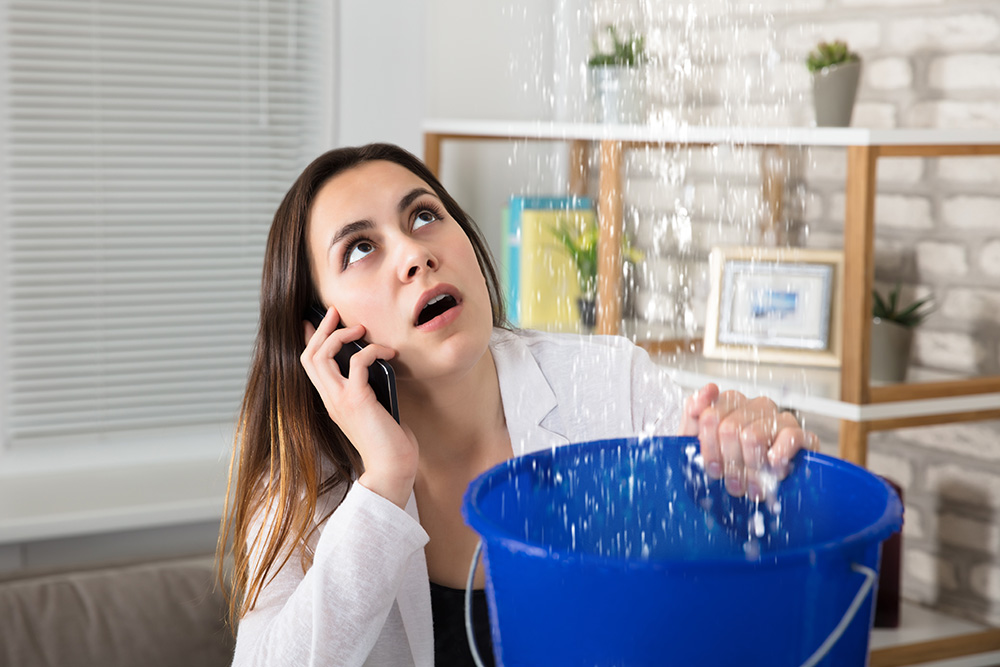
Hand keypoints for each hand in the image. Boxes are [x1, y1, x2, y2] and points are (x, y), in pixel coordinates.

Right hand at [300, 306, 417, 507]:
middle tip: (335, 312)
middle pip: (309, 356)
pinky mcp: (357, 400)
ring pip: (322, 356)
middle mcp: (330, 399)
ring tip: (361, 328)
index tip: (313, 320)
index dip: (309, 340)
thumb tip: (372, 361)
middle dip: (321, 329)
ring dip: (340, 335)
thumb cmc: (388, 440)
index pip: (309, 366)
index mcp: (331, 401)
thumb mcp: (372, 406)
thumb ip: (366, 387)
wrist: (392, 466)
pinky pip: (358, 362)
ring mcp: (340, 400)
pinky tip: (389, 353)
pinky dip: (373, 350)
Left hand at [679, 383, 817, 498]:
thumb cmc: (728, 468)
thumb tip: (709, 389)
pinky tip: (774, 467)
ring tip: (751, 484)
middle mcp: (756, 407)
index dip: (708, 447)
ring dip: (749, 469)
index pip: (710, 415)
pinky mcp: (803, 436)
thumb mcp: (698, 445)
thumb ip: (694, 415)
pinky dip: (779, 456)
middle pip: (729, 428)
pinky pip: (790, 437)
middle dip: (728, 462)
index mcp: (731, 405)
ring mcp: (780, 420)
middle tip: (733, 480)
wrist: (759, 495)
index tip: (713, 466)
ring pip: (753, 437)